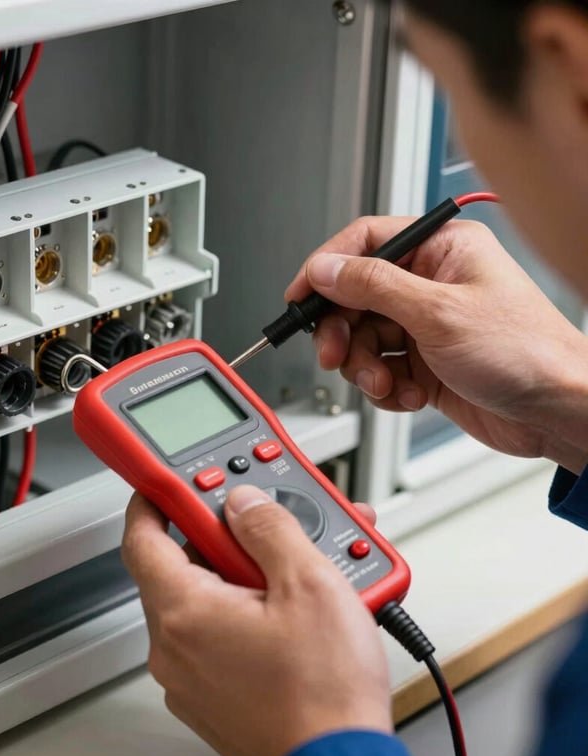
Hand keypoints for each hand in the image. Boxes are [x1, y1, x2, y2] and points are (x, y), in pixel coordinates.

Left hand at [122, 486, 390, 755]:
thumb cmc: (324, 697)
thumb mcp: (309, 585)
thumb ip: (270, 529)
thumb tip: (245, 503)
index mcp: (184, 611)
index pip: (142, 535)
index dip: (155, 497)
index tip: (169, 479)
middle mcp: (176, 646)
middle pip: (186, 564)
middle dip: (231, 536)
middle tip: (271, 523)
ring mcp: (193, 675)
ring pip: (212, 599)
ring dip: (251, 573)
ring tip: (304, 566)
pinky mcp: (215, 694)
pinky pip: (222, 634)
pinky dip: (252, 611)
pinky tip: (297, 608)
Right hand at [286, 217, 587, 474]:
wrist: (556, 412)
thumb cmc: (526, 352)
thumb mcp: (439, 312)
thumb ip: (374, 286)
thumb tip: (326, 269)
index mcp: (441, 251)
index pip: (365, 243)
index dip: (326, 267)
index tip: (299, 295)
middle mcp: (429, 284)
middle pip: (355, 297)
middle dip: (343, 331)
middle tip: (335, 354)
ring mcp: (425, 325)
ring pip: (363, 338)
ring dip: (366, 367)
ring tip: (386, 383)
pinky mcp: (423, 362)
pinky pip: (380, 369)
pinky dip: (385, 387)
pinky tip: (410, 394)